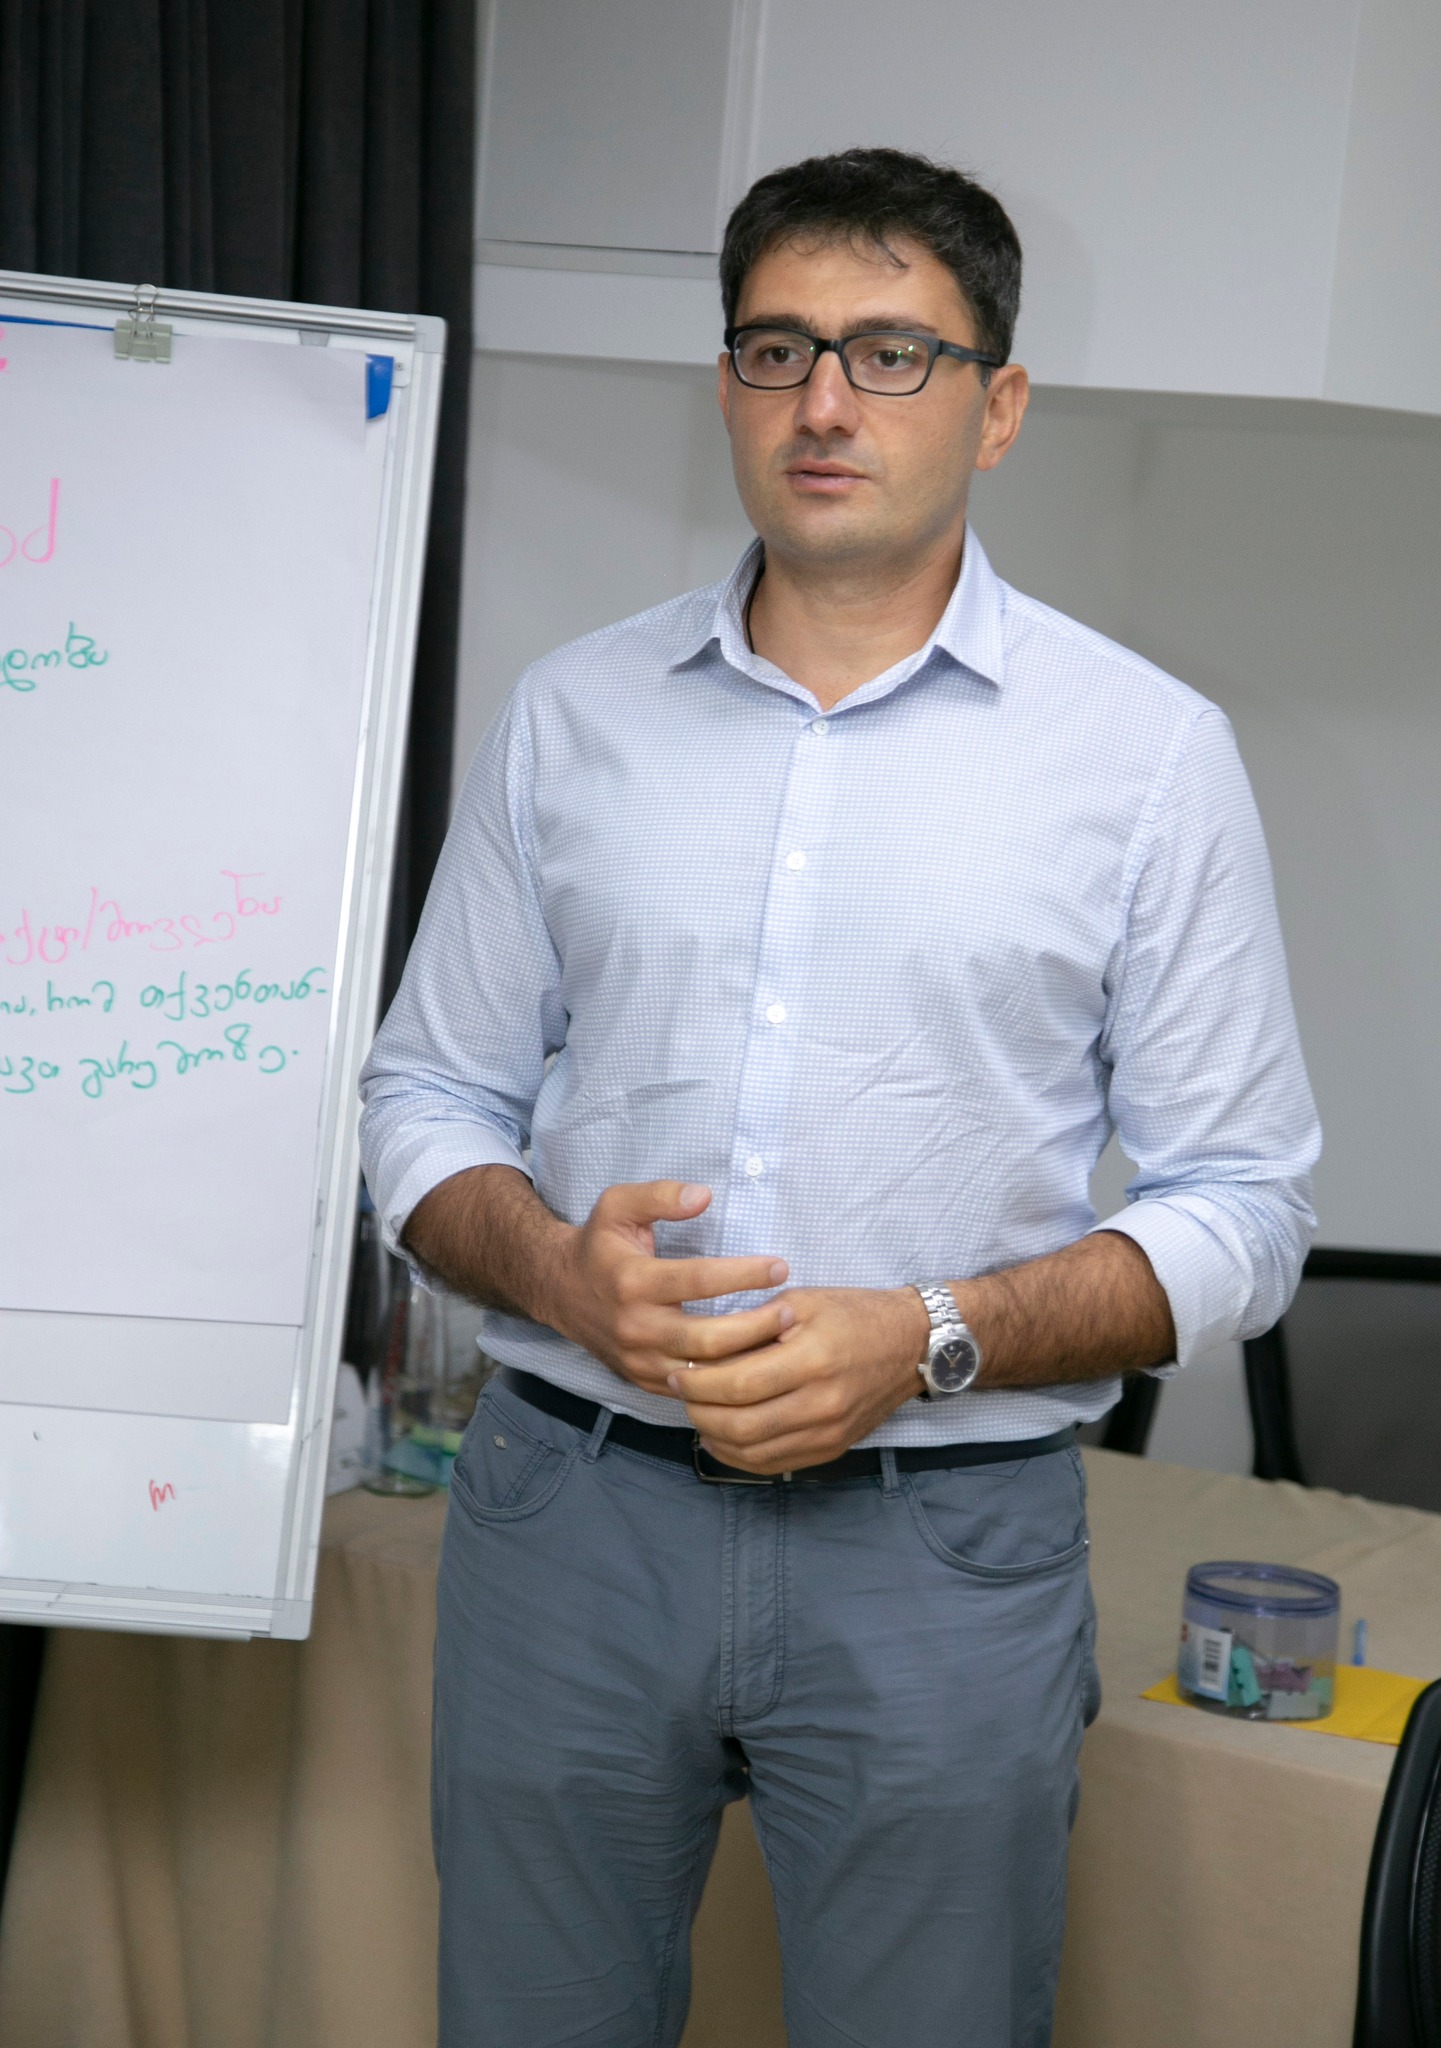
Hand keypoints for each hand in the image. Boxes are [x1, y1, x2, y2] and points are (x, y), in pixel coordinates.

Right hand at [550, 1180, 794, 1398]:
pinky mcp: (643, 1380)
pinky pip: (692, 1391)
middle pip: (706, 1338)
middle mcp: (634, 1326)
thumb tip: (704, 1196)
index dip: (743, 1274)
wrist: (560, 1290)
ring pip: (703, 1374)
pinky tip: (756, 1364)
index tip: (780, 1265)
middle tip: (790, 1310)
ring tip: (782, 1340)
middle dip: (754, 1326)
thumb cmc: (599, 1244)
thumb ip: (660, 1195)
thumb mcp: (618, 1204)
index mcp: (632, 1280)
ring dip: (746, 1359)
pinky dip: (726, 1382)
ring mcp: (638, 1360)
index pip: (698, 1280)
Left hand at [668, 1286, 929, 1472]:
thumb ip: (752, 1323)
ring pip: (753, 1452)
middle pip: (741, 1424)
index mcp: (813, 1359)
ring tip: (697, 1412)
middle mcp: (822, 1404)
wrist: (912, 1344)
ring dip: (714, 1435)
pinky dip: (739, 1456)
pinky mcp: (832, 1449)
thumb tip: (702, 1346)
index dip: (699, 1382)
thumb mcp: (802, 1300)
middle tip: (680, 1393)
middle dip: (699, 1411)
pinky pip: (774, 1465)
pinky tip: (721, 1437)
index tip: (678, 1371)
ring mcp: (829, 1433)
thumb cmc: (854, 1314)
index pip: (739, 1383)